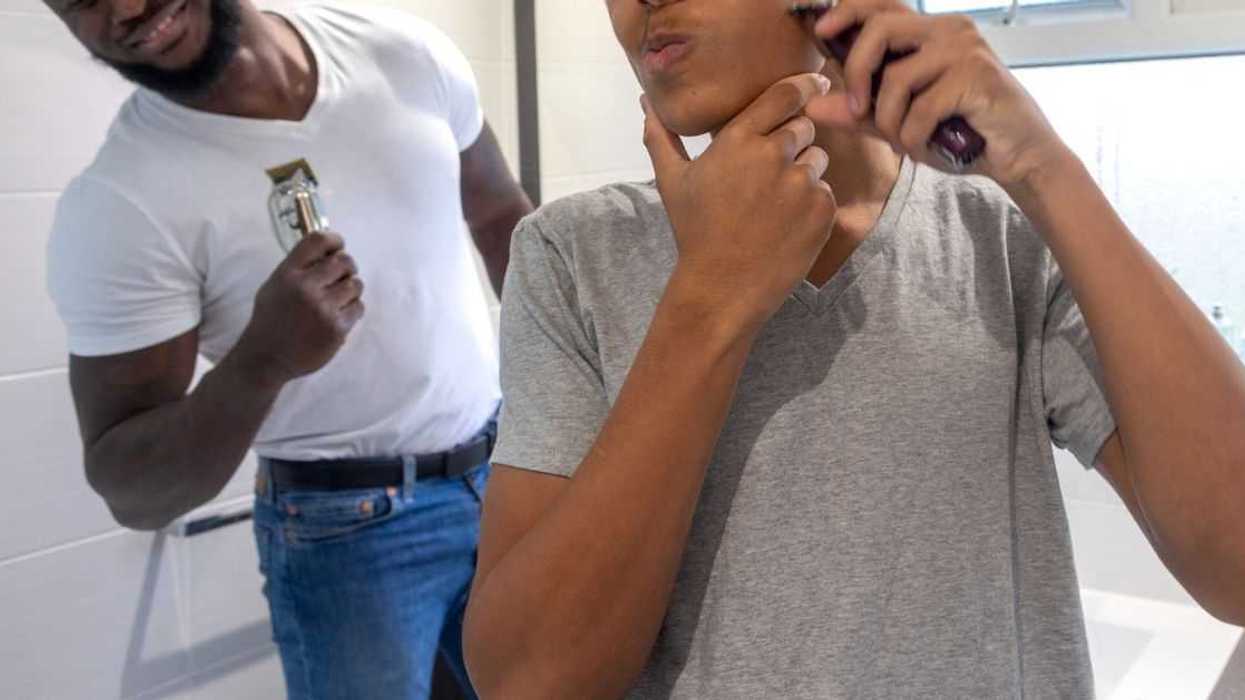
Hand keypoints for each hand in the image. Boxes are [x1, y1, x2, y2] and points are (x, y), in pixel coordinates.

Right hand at [234, 232, 365, 384]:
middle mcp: (305, 288)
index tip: (338, 245)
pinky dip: (352, 310)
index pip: (318, 240)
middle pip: (344, 261)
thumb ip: (298, 268)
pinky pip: (358, 307)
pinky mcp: (336, 328)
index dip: (334, 240)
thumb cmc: (271, 320)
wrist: (266, 358)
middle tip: (342, 276)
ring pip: (355, 284)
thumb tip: (328, 250)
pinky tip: (338, 315)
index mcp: (288, 273)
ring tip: (339, 298)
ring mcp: (322, 309)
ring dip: (351, 289)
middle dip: (348, 267)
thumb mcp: (275, 286)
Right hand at [643, 73, 838, 332]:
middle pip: (804, 127)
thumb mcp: (672, 182)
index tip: (816, 83)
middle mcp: (774, 155)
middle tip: (769, 174)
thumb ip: (661, 136)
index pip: (787, 94)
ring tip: (774, 205)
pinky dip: (812, 205)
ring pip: (818, 160)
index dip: (805, 86)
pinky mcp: (822, 210)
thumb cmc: (695, 233)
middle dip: (793, 142)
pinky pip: (826, 192)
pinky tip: (785, 226)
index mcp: (739, 140)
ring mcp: (802, 183)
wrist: (722, 288)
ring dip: (803, 174)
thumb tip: (647, 102)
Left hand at [808, 0, 1070, 186]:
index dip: (846, 11)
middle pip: (879, 29)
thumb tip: (812, 106)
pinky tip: (928, 148)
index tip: (820, 31)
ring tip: (907, 141)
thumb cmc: (960, 135)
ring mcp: (965, 49)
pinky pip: (920, 108)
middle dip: (857, 73)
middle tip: (857, 110)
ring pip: (896, 78)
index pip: (882, 6)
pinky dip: (914, 138)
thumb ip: (859, 113)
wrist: (1018, 157)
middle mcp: (949, 30)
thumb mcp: (901, 123)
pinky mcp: (977, 76)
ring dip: (891, 121)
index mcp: (930, 32)